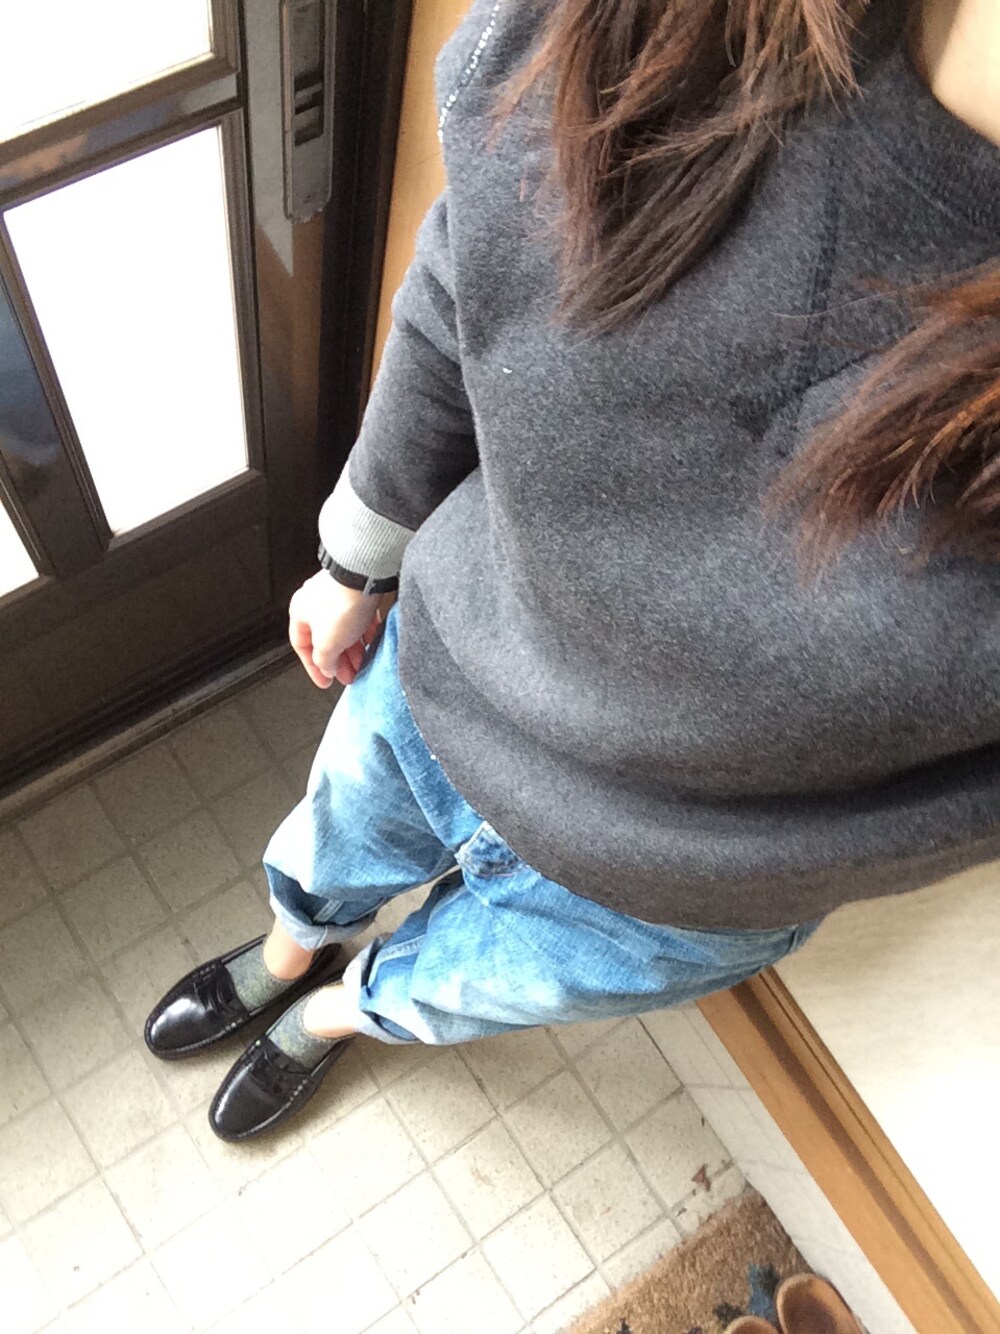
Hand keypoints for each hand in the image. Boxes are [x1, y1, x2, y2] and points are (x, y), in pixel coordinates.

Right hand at [288, 572, 395, 687]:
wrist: (365, 576)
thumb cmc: (341, 604)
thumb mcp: (327, 644)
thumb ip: (324, 660)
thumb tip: (326, 667)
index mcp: (299, 611)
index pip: (302, 646)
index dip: (313, 668)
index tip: (325, 681)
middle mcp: (315, 601)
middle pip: (324, 639)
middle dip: (338, 660)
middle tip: (349, 675)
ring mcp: (337, 594)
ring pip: (343, 628)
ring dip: (352, 648)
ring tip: (363, 662)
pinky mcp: (357, 590)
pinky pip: (358, 616)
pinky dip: (363, 631)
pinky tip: (372, 641)